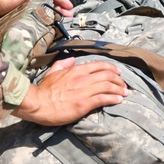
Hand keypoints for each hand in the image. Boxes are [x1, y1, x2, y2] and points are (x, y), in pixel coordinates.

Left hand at [0, 0, 72, 22]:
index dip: (62, 1)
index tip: (70, 8)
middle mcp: (33, 1)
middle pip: (51, 4)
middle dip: (61, 9)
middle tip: (69, 17)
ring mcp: (28, 10)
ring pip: (45, 12)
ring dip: (54, 16)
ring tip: (61, 22)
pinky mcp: (23, 18)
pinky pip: (37, 19)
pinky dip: (44, 22)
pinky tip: (47, 27)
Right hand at [13, 58, 127, 125]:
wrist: (38, 103)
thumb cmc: (44, 90)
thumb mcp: (53, 72)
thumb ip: (63, 64)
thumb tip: (72, 60)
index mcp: (76, 70)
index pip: (100, 65)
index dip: (112, 68)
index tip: (118, 73)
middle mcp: (83, 78)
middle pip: (108, 75)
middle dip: (119, 80)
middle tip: (124, 85)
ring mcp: (85, 91)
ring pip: (108, 86)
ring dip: (119, 89)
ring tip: (125, 93)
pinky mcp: (84, 104)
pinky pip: (103, 99)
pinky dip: (113, 99)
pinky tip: (118, 100)